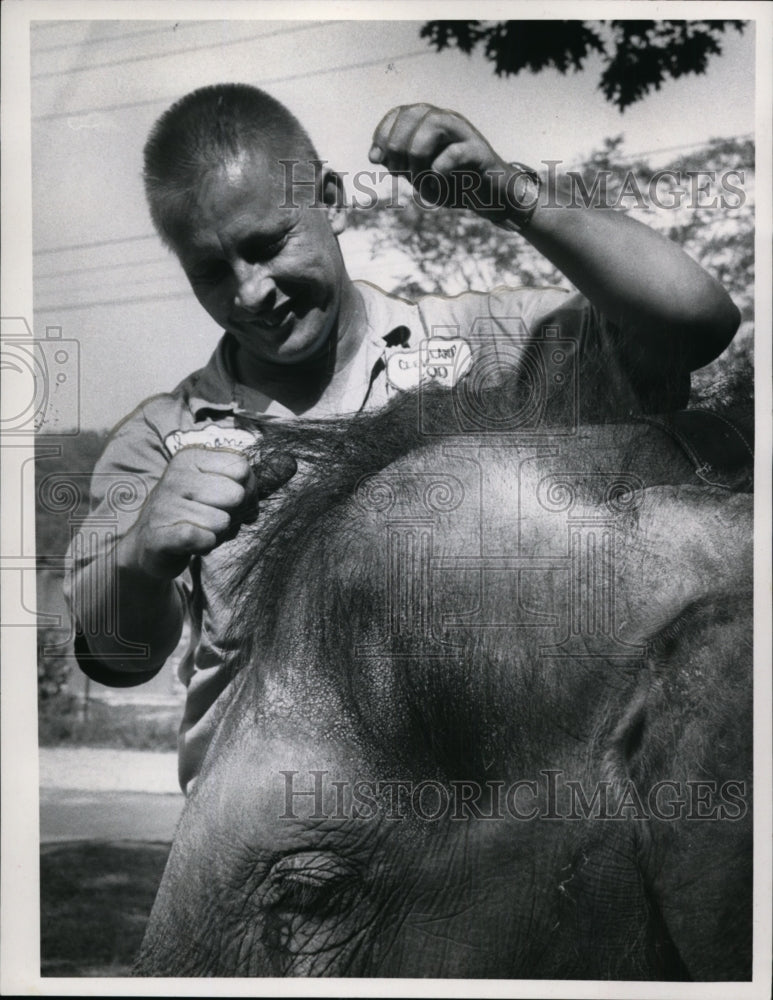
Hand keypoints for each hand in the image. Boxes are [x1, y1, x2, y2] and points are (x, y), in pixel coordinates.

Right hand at [121, 447, 257, 579]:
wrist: (150, 544)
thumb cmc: (193, 514)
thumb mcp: (218, 490)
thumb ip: (245, 486)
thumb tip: (268, 491)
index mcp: (191, 458)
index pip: (242, 468)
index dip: (249, 491)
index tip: (233, 502)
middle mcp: (176, 476)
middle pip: (236, 494)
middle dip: (234, 514)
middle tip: (214, 519)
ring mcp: (165, 505)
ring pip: (222, 521)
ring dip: (219, 533)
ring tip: (201, 530)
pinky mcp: (159, 535)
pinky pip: (203, 538)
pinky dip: (206, 545)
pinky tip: (195, 543)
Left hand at [368, 103, 511, 217]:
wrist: (489, 197)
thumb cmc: (452, 183)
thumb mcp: (419, 174)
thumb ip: (398, 162)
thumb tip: (377, 155)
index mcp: (431, 123)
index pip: (400, 113)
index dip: (382, 134)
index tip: (376, 160)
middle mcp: (447, 121)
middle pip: (414, 114)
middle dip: (398, 145)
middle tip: (400, 173)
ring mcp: (464, 133)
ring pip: (433, 124)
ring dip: (417, 156)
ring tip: (420, 180)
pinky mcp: (480, 152)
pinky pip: (454, 153)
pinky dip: (440, 169)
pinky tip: (437, 181)